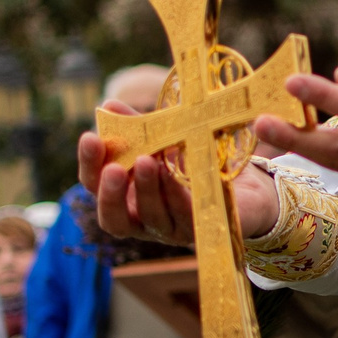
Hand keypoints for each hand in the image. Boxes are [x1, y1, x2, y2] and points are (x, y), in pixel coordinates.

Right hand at [79, 102, 280, 243]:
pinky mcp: (205, 231)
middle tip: (114, 167)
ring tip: (148, 161)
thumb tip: (110, 106)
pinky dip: (179, 196)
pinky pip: (189, 218)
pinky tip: (176, 174)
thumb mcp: (167, 141)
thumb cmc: (196, 163)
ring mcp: (174, 231)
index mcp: (127, 198)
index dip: (89, 165)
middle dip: (112, 193)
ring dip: (147, 190)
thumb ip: (138, 128)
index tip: (90, 137)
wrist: (248, 188)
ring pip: (152, 219)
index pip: (96, 187)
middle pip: (115, 219)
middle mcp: (145, 221)